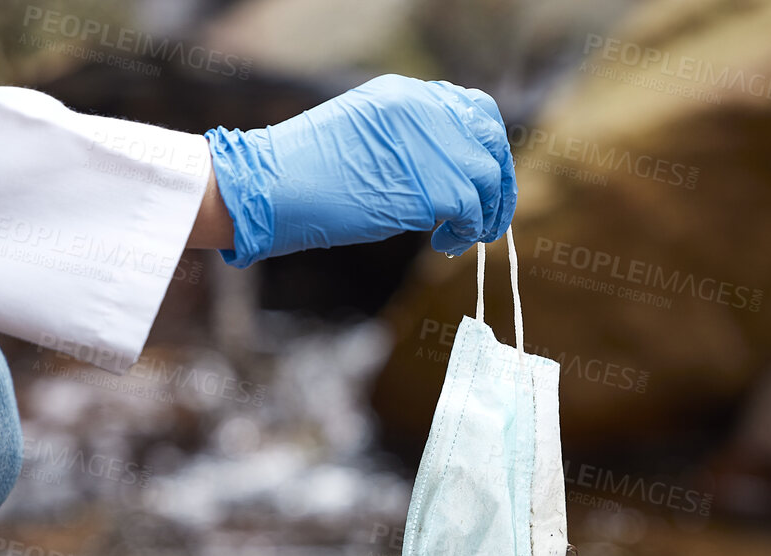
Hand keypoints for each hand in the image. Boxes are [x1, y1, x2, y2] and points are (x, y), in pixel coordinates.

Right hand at [203, 74, 515, 266]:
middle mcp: (424, 111)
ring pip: (488, 176)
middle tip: (488, 215)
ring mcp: (430, 146)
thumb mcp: (360, 135)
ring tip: (463, 236)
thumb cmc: (302, 173)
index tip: (480, 179)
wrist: (272, 187)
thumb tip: (441, 170)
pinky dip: (467, 232)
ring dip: (485, 212)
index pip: (471, 109)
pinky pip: (472, 211)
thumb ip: (404, 141)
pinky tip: (444, 245)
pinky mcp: (430, 187)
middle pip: (491, 139)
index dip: (483, 146)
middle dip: (498, 180)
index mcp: (405, 95)